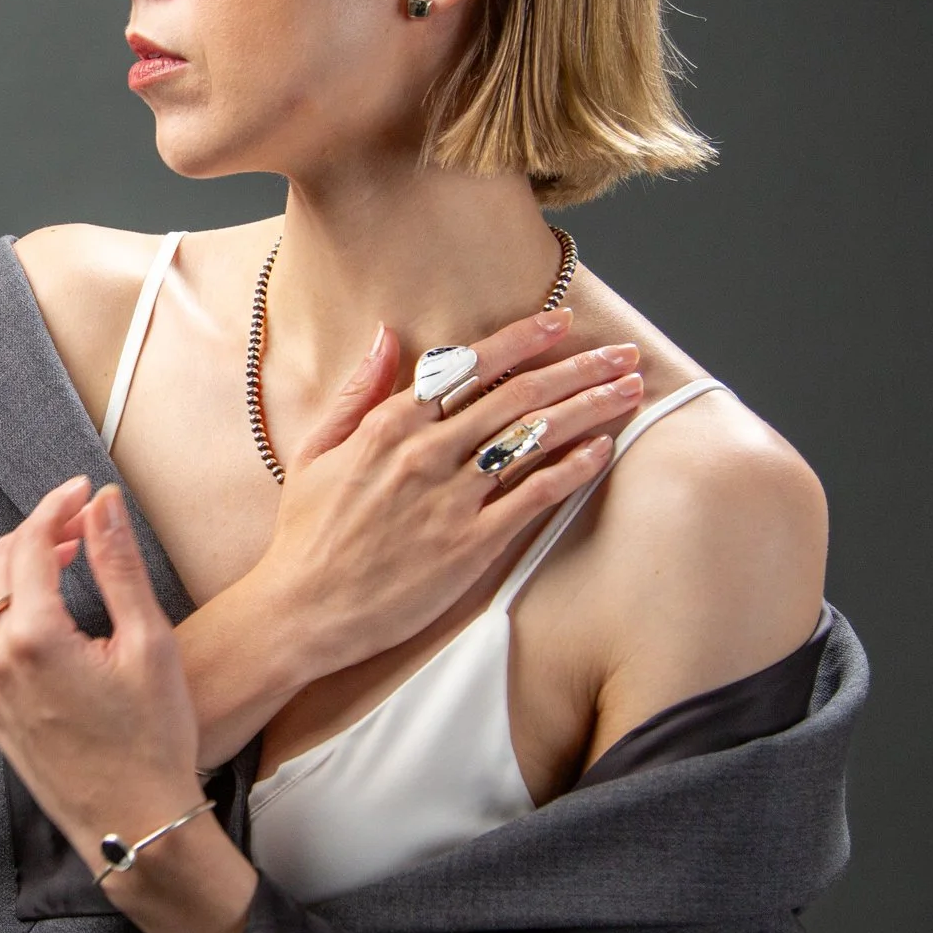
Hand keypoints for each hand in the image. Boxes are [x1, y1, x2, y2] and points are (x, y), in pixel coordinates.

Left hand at [0, 478, 208, 872]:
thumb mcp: (147, 641)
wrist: (136, 825)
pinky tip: (51, 621)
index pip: (28, 542)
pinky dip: (11, 617)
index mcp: (34, 637)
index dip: (56, 506)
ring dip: (21, 575)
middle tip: (82, 524)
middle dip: (37, 534)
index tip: (84, 491)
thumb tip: (102, 504)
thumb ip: (119, 564)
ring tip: (69, 565)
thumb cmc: (153, 739)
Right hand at [244, 309, 644, 686]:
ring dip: (588, 407)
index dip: (521, 339)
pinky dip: (573, 468)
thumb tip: (388, 334)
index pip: (468, 366)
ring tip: (629, 389)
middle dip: (577, 367)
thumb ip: (359, 390)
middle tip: (621, 352)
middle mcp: (426, 453)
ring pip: (534, 437)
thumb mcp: (316, 450)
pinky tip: (602, 449)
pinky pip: (534, 496)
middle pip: (517, 395)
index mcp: (389, 425)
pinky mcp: (471, 545)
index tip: (560, 320)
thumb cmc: (306, 535)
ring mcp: (451, 499)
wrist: (303, 612)